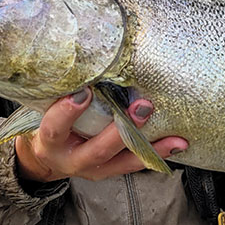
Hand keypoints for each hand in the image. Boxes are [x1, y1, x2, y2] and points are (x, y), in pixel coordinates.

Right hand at [15, 89, 187, 182]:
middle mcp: (72, 159)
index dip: (67, 112)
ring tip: (175, 138)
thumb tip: (83, 54)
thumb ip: (61, 91)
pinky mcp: (111, 171)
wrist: (48, 157)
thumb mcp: (45, 109)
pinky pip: (136, 164)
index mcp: (50, 141)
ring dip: (150, 146)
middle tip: (143, 107)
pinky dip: (158, 153)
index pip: (54, 128)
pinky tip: (178, 144)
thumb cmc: (50, 123)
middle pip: (98, 149)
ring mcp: (94, 169)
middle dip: (121, 130)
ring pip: (123, 162)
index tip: (83, 90)